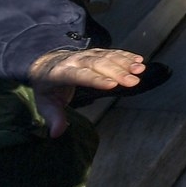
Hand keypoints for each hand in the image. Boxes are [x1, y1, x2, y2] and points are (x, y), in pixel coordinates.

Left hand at [27, 47, 145, 136]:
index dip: (95, 79)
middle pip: (97, 65)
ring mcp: (86, 55)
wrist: (46, 62)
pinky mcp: (95, 52)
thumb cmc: (47, 86)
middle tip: (134, 81)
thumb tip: (56, 134)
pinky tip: (139, 60)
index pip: (79, 75)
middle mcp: (74, 61)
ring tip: (140, 69)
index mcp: (60, 73)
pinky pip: (111, 52)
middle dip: (116, 72)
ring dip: (124, 62)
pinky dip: (126, 56)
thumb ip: (53, 117)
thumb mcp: (45, 103)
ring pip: (106, 56)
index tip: (112, 85)